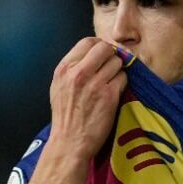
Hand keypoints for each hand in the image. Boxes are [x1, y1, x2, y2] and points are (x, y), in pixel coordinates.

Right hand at [49, 38, 126, 161]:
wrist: (69, 142)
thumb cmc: (65, 116)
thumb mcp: (59, 86)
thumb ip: (73, 68)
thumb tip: (92, 54)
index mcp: (64, 68)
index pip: (87, 41)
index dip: (99, 46)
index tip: (103, 56)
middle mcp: (78, 73)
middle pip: (105, 48)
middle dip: (111, 56)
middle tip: (111, 68)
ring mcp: (94, 83)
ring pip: (117, 62)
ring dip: (118, 71)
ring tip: (112, 83)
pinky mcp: (109, 96)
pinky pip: (123, 78)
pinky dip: (122, 84)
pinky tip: (115, 93)